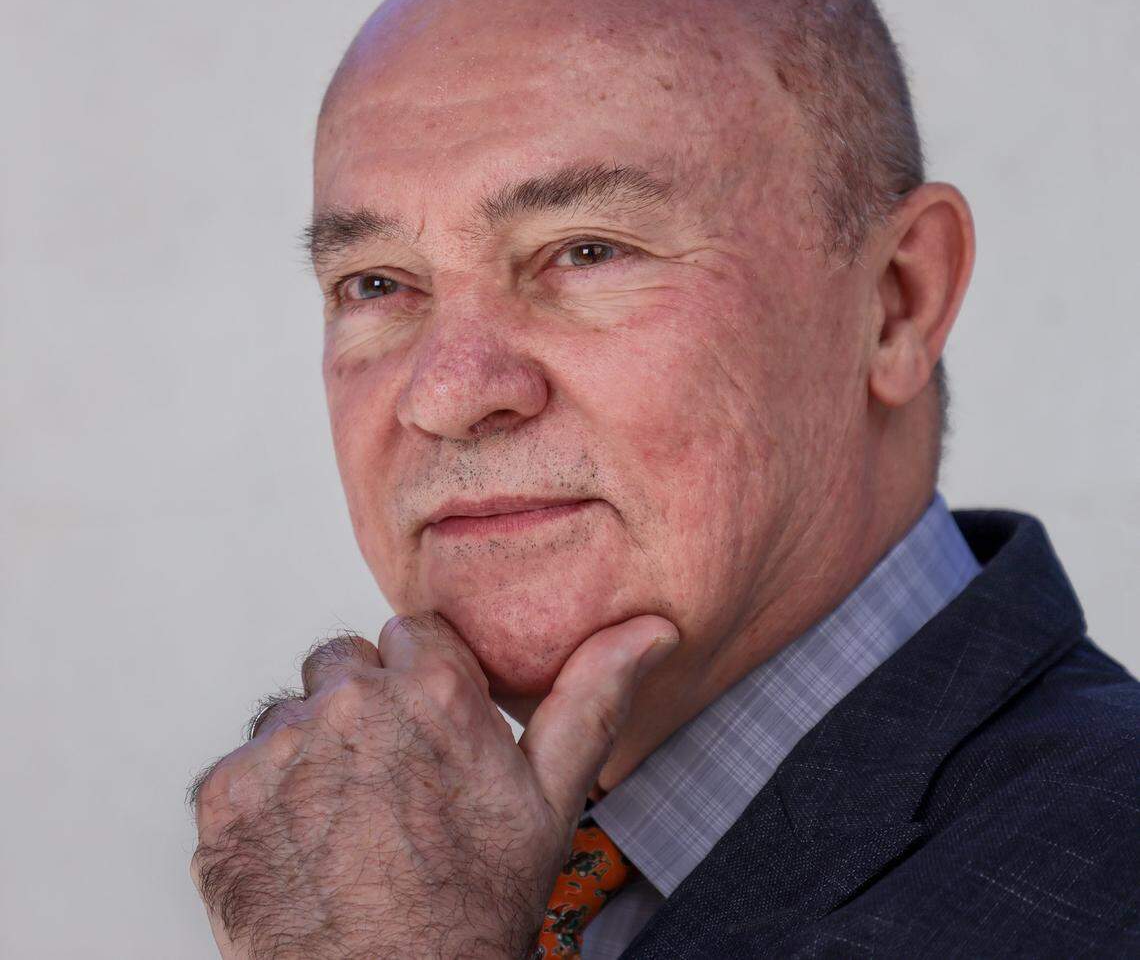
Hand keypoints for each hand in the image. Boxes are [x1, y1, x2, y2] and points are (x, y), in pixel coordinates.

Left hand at [189, 611, 678, 958]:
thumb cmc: (477, 903)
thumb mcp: (552, 797)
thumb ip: (593, 695)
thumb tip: (648, 628)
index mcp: (432, 688)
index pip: (410, 632)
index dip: (424, 684)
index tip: (431, 735)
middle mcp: (350, 700)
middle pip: (346, 663)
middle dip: (366, 705)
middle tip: (390, 781)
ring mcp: (279, 747)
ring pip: (293, 712)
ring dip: (311, 748)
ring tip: (346, 820)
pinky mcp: (222, 794)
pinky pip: (242, 764)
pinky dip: (265, 797)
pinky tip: (303, 845)